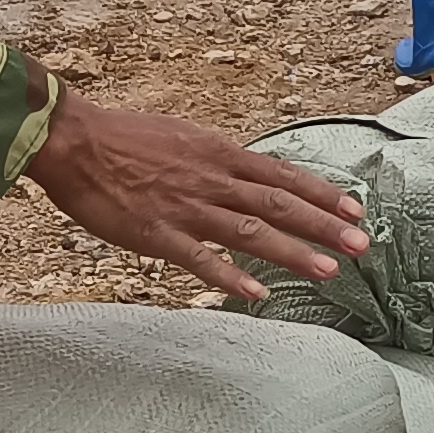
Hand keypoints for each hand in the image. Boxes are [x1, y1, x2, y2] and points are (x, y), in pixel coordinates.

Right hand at [24, 92, 368, 304]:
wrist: (73, 140)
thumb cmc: (123, 138)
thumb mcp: (182, 138)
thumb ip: (216, 161)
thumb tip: (246, 174)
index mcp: (217, 153)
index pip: (281, 175)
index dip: (321, 194)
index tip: (354, 210)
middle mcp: (211, 179)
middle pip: (278, 204)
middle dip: (323, 226)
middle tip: (360, 246)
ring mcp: (186, 208)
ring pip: (249, 232)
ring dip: (291, 252)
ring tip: (327, 271)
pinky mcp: (157, 234)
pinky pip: (200, 259)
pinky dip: (229, 276)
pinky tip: (256, 294)